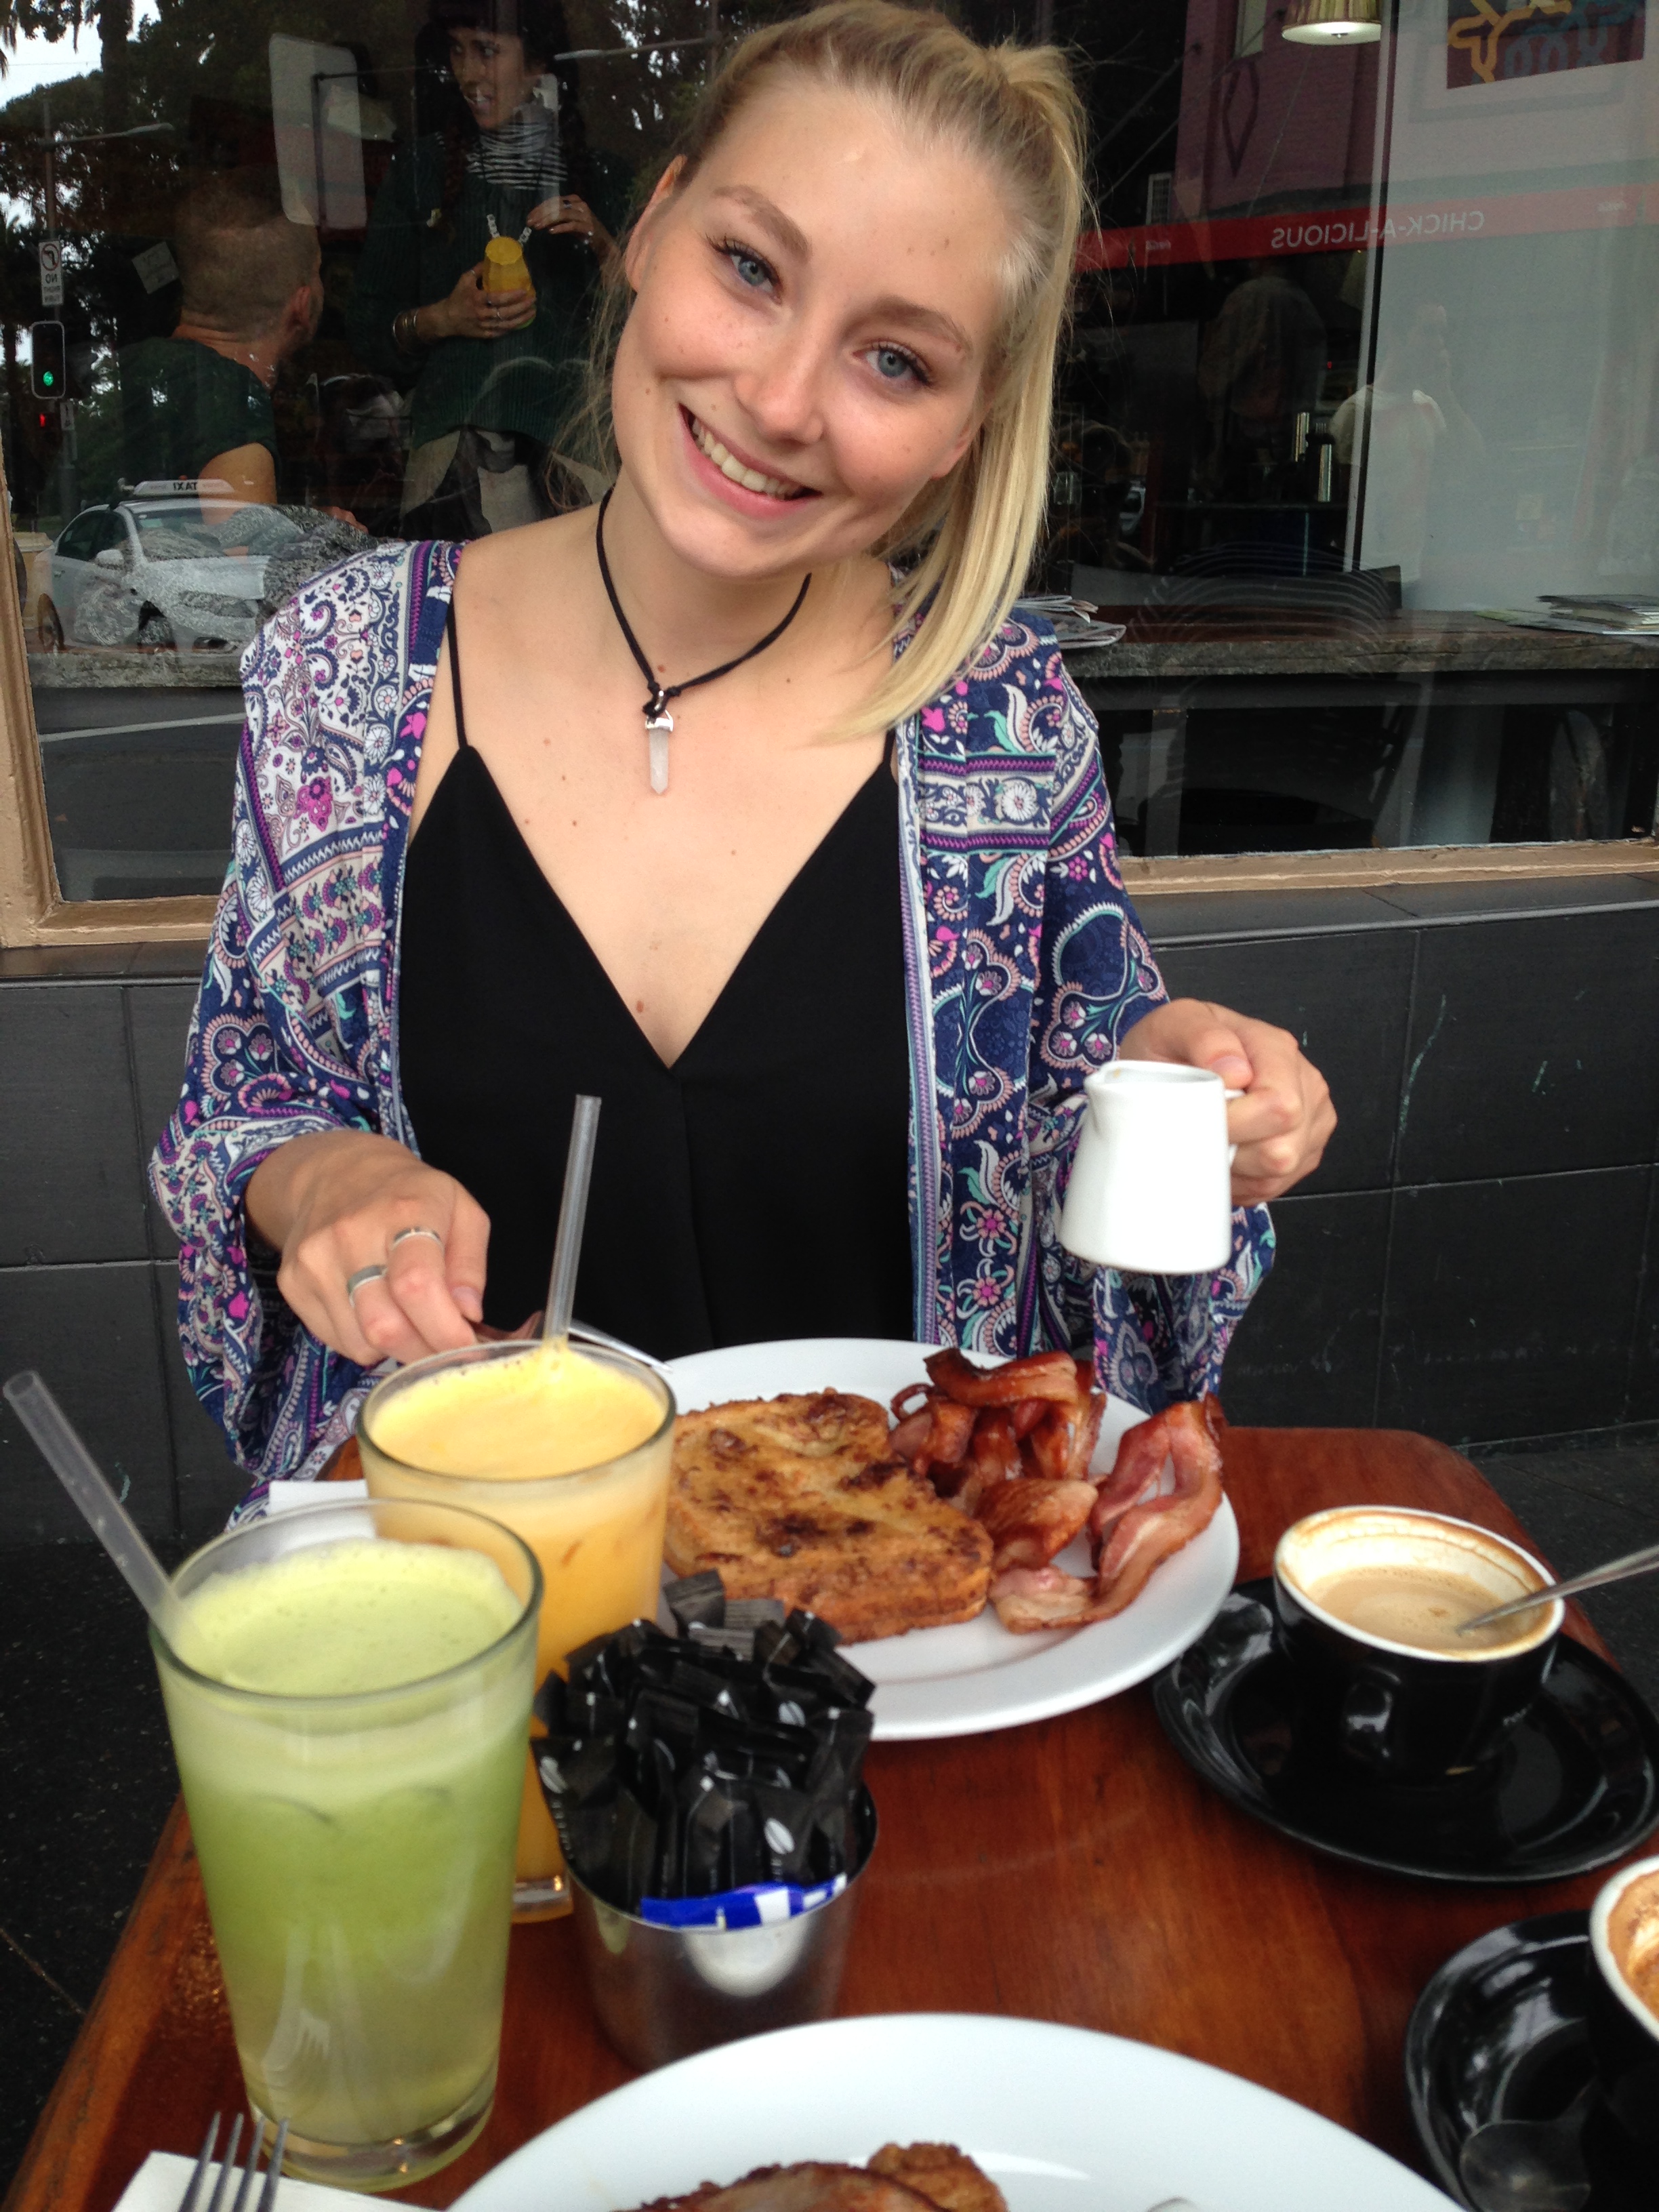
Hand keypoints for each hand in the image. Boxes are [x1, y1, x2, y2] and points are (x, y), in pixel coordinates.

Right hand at [246, 1129, 489, 1365]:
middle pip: (384, 1326)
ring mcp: (315, 1261)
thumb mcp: (461, 1210)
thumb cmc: (410, 1194)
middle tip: (446, 1351)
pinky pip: (338, 1340)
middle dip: (424, 1353)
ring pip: (361, 1343)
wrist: (333, 1171)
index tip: (469, 1345)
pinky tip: (378, 1312)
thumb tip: (468, 1314)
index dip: (445, 1329)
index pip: (417, 1285)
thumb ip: (470, 1265)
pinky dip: (367, 1342)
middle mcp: (351, 1236)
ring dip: (397, 1349)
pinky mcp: (293, 1283)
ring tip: (412, 1324)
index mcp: (403, 1212)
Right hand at [429, 262, 534, 341]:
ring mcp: (484, 326)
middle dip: (521, 307)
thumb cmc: (457, 297)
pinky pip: (501, 333)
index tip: (524, 291)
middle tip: (533, 301)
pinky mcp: (485, 335)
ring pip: (506, 324)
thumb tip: (492, 259)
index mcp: (477, 299)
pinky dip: (512, 328)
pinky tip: (521, 322)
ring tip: (532, 312)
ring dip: (521, 319)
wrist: (447, 318)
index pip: (497, 298)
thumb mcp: (465, 280)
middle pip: (505, 313)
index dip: (512, 296)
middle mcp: (482, 314)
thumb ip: (478, 270)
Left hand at [527, 193, 614, 260]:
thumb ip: (556, 218)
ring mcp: (584, 215)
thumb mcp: (568, 221)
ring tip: (538, 227)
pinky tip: (550, 232)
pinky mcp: (587, 226)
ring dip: (548, 220)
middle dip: (541, 214)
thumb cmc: (584, 231)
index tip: (530, 216)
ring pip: (562, 214)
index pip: (553, 201)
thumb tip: (539, 219)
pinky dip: (560, 228)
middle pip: (556, 206)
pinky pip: (571, 226)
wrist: (602, 241)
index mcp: (574, 199)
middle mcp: (579, 204)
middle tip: (530, 222)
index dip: (540, 208)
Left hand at [1118, 998, 1334, 1203]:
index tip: (1197, 1117)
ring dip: (1233, 1168)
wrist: (1169, 1065)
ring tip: (1209, 1140)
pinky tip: (1223, 1154)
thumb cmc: (1173, 1047)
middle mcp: (1304, 1084)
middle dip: (1231, 1150)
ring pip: (1278, 1174)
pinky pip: (1273, 1187)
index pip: (1278, 1106)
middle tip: (1199, 1131)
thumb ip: (1202, 1037)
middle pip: (1282, 1149)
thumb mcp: (1172, 1024)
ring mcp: (1309, 1121)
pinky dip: (1239, 1180)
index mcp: (1276, 1049)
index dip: (1233, 1124)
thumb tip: (1235, 1073)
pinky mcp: (1302, 1153)